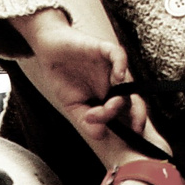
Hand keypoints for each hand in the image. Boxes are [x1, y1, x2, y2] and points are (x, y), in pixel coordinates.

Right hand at [9, 8, 148, 141]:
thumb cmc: (63, 77)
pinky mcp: (104, 49)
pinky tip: (116, 78)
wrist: (49, 52)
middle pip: (133, 99)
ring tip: (112, 104)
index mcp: (108, 98)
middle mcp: (113, 84)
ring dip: (122, 97)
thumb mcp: (73, 106)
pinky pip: (118, 56)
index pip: (127, 112)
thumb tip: (101, 134)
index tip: (132, 133)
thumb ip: (87, 121)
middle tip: (129, 125)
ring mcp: (110, 67)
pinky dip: (121, 65)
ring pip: (126, 83)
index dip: (134, 122)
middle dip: (135, 114)